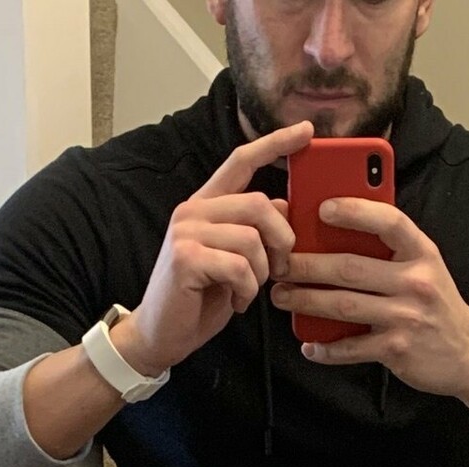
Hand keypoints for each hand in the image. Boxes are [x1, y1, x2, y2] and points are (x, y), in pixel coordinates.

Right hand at [117, 121, 309, 377]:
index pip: (242, 160)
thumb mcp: (235, 260)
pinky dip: (246, 291)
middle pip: (258, 204)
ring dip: (261, 273)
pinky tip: (236, 302)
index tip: (307, 132)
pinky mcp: (186, 257)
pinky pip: (239, 267)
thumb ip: (255, 230)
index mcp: (206, 204)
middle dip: (281, 240)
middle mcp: (194, 210)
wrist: (161, 333)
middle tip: (278, 270)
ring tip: (247, 291)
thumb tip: (283, 205)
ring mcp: (186, 231)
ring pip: (252, 239)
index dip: (275, 144)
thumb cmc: (200, 299)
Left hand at [268, 197, 468, 396]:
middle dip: (307, 264)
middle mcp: (416, 281)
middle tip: (279, 263)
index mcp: (421, 252)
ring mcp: (407, 317)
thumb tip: (337, 233)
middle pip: (350, 267)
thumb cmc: (437, 304)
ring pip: (344, 305)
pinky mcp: (398, 350)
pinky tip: (308, 345)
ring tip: (281, 296)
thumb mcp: (424, 267)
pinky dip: (327, 349)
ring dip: (306, 301)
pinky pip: (353, 347)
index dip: (354, 211)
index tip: (320, 207)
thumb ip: (390, 250)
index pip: (388, 221)